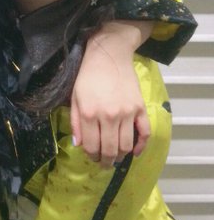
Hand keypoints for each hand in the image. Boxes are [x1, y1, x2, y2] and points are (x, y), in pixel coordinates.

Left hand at [70, 20, 152, 167]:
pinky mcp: (140, 108)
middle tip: (104, 164)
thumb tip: (79, 145)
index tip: (92, 158)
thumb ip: (75, 122)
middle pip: (110, 150)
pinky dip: (141, 146)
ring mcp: (127, 113)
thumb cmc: (87, 76)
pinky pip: (145, 133)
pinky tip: (135, 152)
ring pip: (127, 145)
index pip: (92, 146)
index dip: (92, 156)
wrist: (108, 55)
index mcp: (89, 113)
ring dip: (121, 157)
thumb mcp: (74, 97)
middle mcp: (108, 116)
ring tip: (116, 158)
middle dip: (106, 161)